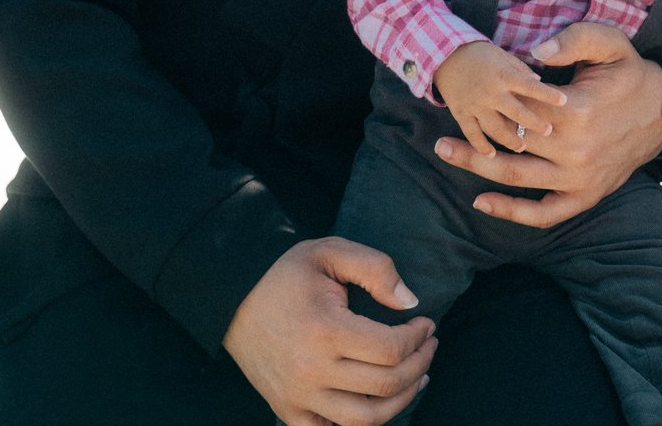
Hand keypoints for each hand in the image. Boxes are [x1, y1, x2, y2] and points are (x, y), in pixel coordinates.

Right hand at [223, 239, 436, 425]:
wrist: (233, 302)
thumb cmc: (286, 276)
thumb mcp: (330, 252)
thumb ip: (376, 269)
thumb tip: (411, 302)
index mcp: (324, 329)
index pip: (392, 349)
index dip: (419, 337)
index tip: (427, 323)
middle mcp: (311, 370)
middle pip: (386, 385)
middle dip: (420, 364)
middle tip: (428, 346)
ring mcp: (298, 396)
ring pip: (366, 419)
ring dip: (402, 401)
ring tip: (416, 378)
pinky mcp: (287, 410)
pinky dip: (360, 425)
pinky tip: (377, 404)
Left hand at [432, 22, 661, 226]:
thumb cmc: (631, 74)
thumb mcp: (611, 44)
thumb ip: (573, 40)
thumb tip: (533, 54)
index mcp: (577, 112)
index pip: (519, 110)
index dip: (493, 104)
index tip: (466, 96)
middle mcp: (575, 151)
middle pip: (509, 147)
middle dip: (471, 142)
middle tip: (438, 141)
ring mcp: (580, 178)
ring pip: (518, 179)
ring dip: (477, 169)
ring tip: (448, 156)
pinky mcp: (586, 196)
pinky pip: (545, 213)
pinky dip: (512, 213)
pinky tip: (482, 202)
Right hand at [433, 40, 567, 156]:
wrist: (445, 54)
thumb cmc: (481, 55)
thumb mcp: (503, 56)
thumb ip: (522, 72)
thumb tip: (540, 83)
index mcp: (504, 75)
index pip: (530, 86)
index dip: (547, 94)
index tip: (564, 101)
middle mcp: (490, 91)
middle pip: (516, 112)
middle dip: (533, 123)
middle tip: (549, 132)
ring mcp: (475, 104)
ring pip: (495, 127)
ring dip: (510, 139)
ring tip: (523, 146)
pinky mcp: (461, 113)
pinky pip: (471, 133)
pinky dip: (480, 146)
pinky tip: (492, 154)